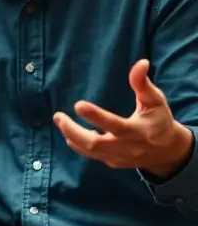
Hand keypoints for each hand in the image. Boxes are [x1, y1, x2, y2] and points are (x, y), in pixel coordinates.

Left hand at [53, 59, 193, 177]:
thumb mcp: (155, 100)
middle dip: (73, 131)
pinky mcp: (112, 162)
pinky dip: (78, 144)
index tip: (78, 105)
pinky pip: (91, 155)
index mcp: (137, 131)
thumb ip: (143, 84)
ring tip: (59, 120)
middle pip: (95, 144)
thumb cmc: (159, 120)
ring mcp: (118, 157)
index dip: (96, 116)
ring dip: (71, 136)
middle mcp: (127, 147)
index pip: (114, 125)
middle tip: (58, 116)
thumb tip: (141, 63)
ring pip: (89, 151)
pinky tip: (70, 132)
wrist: (167, 152)